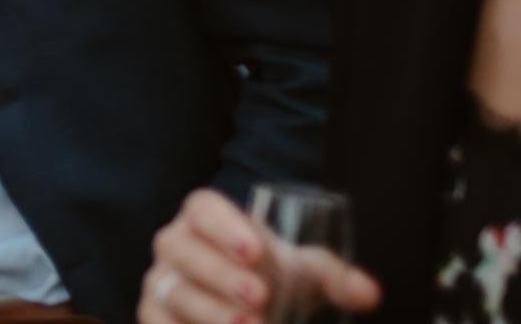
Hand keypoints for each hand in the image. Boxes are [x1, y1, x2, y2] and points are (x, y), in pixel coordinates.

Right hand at [141, 189, 380, 323]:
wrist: (240, 302)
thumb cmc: (268, 276)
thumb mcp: (300, 271)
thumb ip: (334, 278)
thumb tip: (369, 292)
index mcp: (205, 220)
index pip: (203, 209)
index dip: (224, 226)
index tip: (256, 251)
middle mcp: (174, 245)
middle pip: (184, 250)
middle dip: (220, 274)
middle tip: (259, 296)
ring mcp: (161, 282)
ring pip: (173, 291)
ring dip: (208, 311)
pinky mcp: (153, 317)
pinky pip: (158, 323)